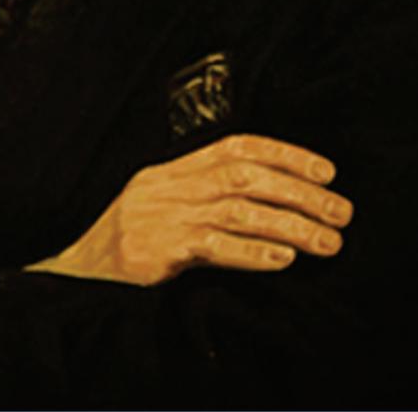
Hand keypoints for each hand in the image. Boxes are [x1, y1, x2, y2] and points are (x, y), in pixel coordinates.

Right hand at [27, 134, 352, 286]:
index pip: (236, 146)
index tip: (326, 171)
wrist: (76, 272)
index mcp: (173, 169)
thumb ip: (205, 196)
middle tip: (342, 211)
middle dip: (300, 191)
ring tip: (329, 242)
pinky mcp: (156, 251)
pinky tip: (282, 261)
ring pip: (238, 211)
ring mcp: (162, 216)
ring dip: (290, 225)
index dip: (285, 153)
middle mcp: (169, 185)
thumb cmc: (129, 242)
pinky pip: (211, 248)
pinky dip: (251, 254)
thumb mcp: (163, 205)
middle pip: (244, 176)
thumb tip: (271, 199)